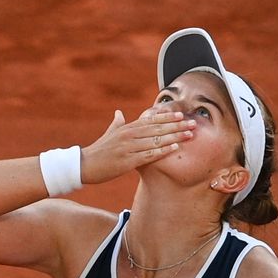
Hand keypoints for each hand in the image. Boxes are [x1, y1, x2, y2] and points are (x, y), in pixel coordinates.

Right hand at [80, 109, 195, 184]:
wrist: (85, 165)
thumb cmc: (98, 150)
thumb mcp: (108, 134)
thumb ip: (116, 123)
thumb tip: (119, 112)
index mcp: (126, 128)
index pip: (150, 120)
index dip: (166, 117)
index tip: (181, 115)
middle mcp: (128, 135)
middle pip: (157, 128)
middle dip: (176, 125)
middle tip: (193, 123)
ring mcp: (128, 148)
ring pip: (156, 140)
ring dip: (174, 137)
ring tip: (189, 135)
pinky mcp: (128, 161)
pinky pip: (149, 155)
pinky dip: (163, 151)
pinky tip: (175, 148)